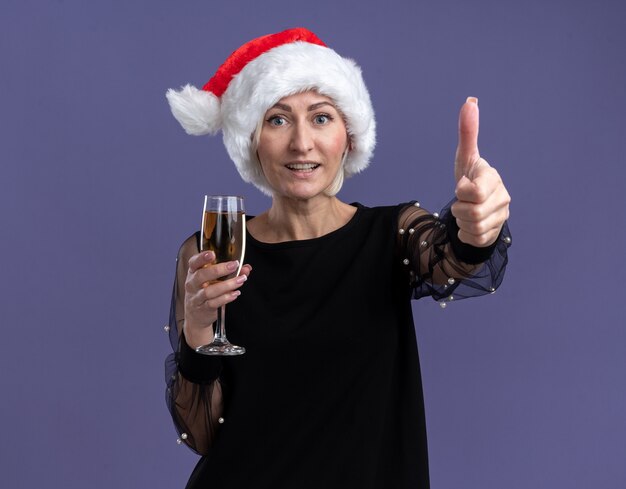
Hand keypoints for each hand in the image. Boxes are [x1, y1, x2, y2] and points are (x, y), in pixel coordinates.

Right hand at [183, 251, 251, 347]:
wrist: (195, 315)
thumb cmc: (205, 292)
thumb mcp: (213, 280)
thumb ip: (230, 272)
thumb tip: (246, 268)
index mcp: (194, 272)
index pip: (194, 262)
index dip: (201, 257)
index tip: (212, 253)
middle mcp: (193, 284)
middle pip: (202, 275)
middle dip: (219, 269)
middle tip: (234, 265)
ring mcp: (197, 297)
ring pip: (209, 291)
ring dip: (227, 285)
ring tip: (241, 280)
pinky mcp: (203, 308)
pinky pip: (213, 303)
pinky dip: (225, 298)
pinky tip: (235, 293)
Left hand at [450, 97, 510, 246]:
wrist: (474, 208)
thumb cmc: (469, 179)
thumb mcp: (465, 158)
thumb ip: (468, 132)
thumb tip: (470, 100)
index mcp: (493, 178)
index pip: (473, 191)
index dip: (461, 191)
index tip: (462, 186)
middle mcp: (502, 197)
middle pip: (470, 212)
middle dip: (458, 208)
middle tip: (462, 201)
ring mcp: (501, 217)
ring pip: (471, 226)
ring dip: (461, 221)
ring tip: (466, 212)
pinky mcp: (494, 235)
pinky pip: (472, 238)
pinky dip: (464, 233)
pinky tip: (469, 225)